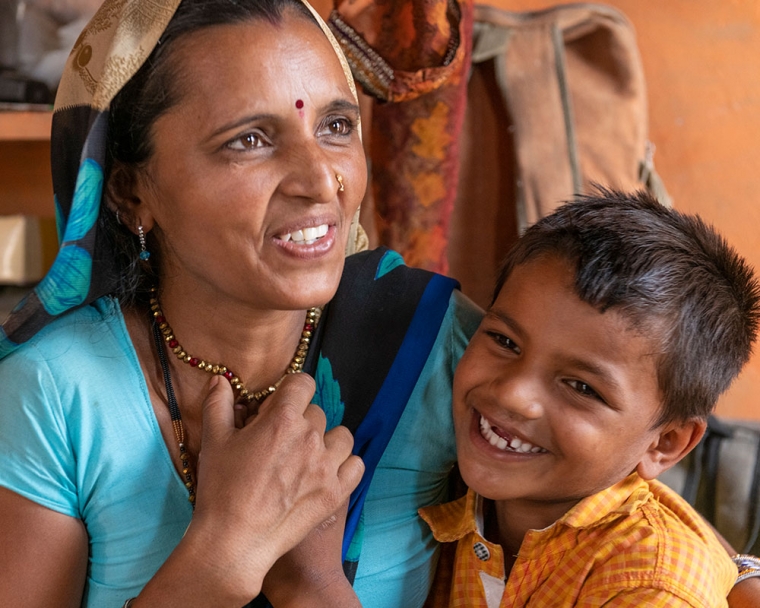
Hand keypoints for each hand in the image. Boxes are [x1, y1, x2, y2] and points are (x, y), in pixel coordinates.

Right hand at [183, 374, 364, 601]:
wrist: (234, 541)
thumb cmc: (221, 489)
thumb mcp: (213, 441)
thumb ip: (218, 403)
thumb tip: (220, 380)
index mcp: (282, 419)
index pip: (302, 383)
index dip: (289, 392)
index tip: (277, 408)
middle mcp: (310, 437)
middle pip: (316, 411)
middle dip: (300, 420)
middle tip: (280, 442)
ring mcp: (327, 466)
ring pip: (341, 436)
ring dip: (326, 441)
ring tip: (306, 456)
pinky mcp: (336, 492)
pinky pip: (356, 465)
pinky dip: (345, 465)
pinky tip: (326, 472)